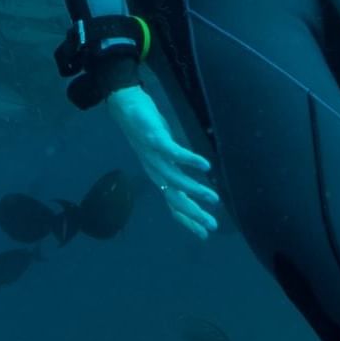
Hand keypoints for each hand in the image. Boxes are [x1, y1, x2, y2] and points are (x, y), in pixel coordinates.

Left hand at [105, 85, 219, 238]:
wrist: (125, 106)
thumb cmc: (149, 130)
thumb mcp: (164, 154)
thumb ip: (176, 168)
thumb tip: (193, 180)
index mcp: (159, 176)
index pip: (173, 203)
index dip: (188, 220)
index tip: (205, 235)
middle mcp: (155, 171)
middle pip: (174, 198)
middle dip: (193, 213)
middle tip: (213, 225)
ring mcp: (154, 156)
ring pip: (174, 179)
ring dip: (194, 190)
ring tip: (214, 198)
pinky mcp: (154, 139)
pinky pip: (173, 152)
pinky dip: (188, 160)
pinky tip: (205, 165)